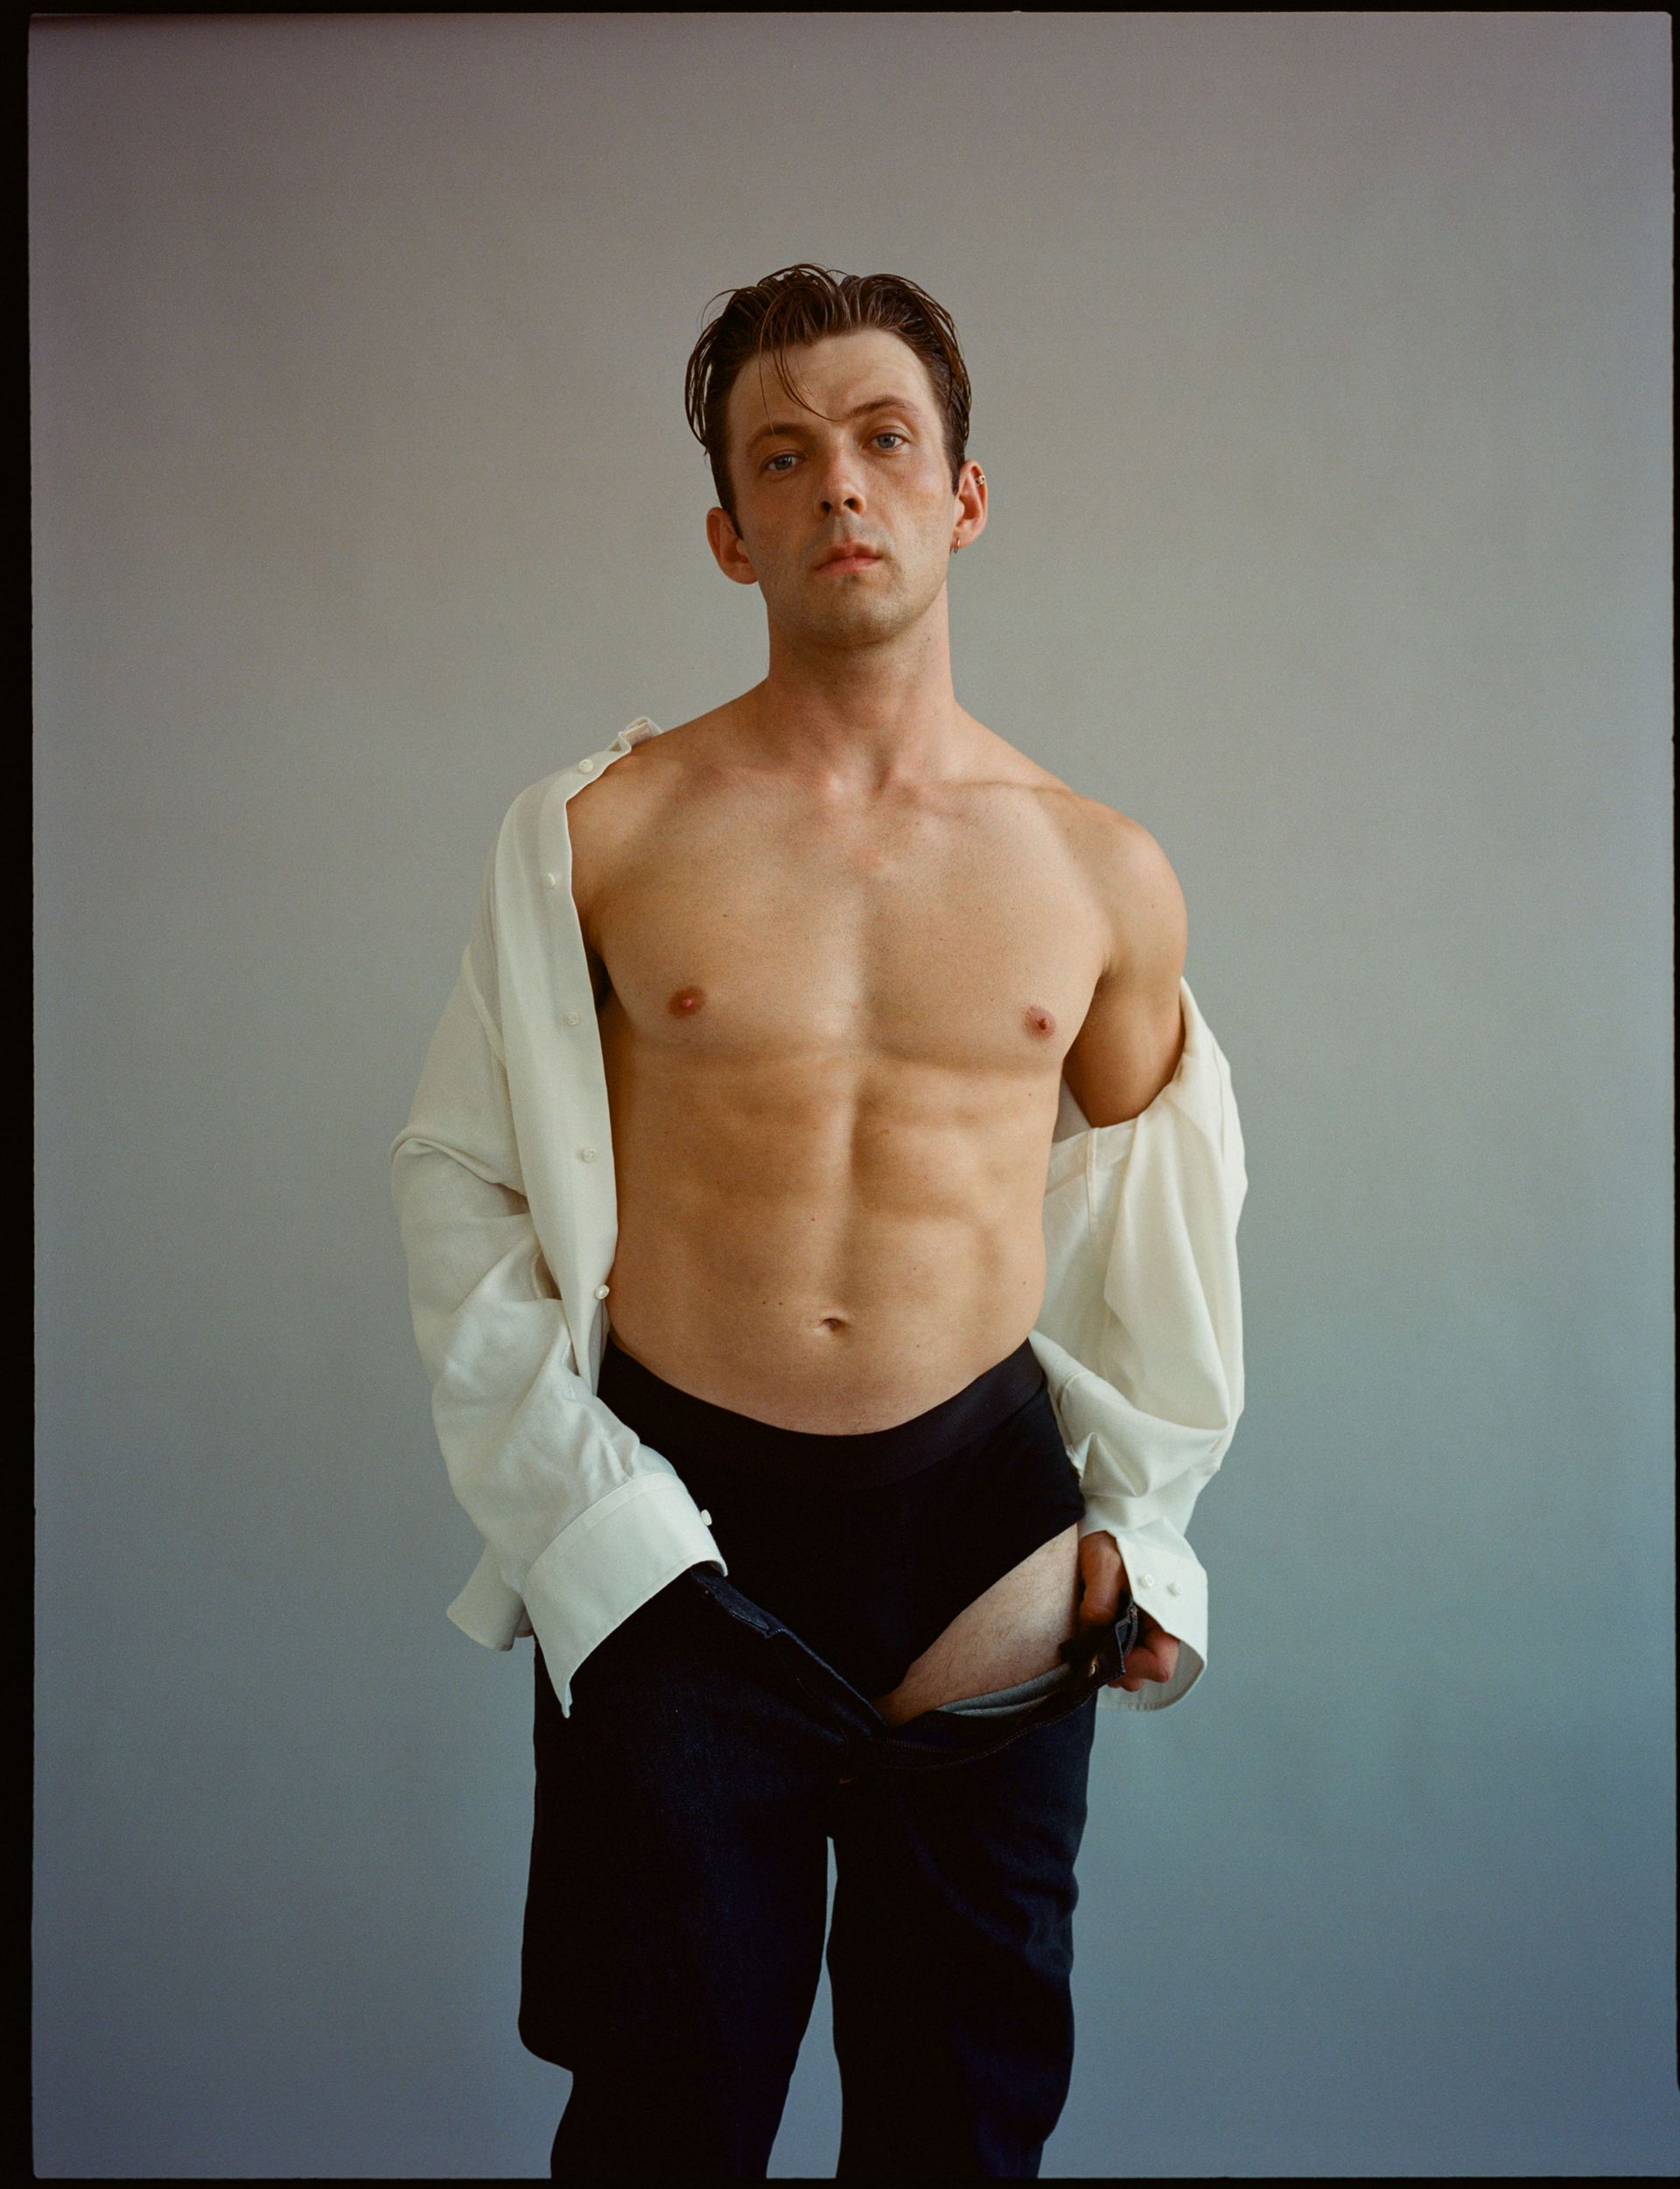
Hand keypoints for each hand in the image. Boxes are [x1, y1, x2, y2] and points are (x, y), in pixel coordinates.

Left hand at [1076, 1529, 1179, 1692]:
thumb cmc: (1113, 1539)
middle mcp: (1162, 1627)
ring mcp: (1148, 1627)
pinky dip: (1106, 1648)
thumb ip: (1099, 1609)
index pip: (1159, 1666)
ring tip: (1090, 1630)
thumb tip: (1091, 1648)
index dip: (1130, 1667)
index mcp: (1168, 1616)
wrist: (1111, 1519)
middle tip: (1089, 1644)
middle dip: (1116, 1666)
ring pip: (1132, 1666)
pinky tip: (1093, 1628)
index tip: (1101, 1653)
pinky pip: (1123, 1651)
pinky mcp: (1134, 1624)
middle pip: (1144, 1674)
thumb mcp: (1104, 1569)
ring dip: (1109, 1657)